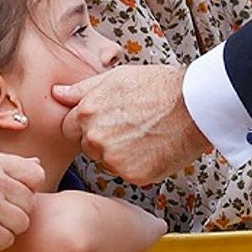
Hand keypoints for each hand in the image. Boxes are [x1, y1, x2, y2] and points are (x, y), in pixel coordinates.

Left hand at [54, 64, 210, 184]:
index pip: (70, 127)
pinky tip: (154, 146)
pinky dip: (139, 164)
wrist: (195, 105)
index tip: (109, 118)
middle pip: (88, 145)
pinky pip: (128, 173)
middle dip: (103, 138)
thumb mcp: (119, 76)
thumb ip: (83, 88)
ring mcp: (112, 158)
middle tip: (132, 124)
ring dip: (121, 152)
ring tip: (146, 133)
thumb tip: (57, 93)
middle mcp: (95, 137)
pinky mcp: (132, 175)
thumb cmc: (161, 86)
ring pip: (108, 160)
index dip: (89, 122)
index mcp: (87, 111)